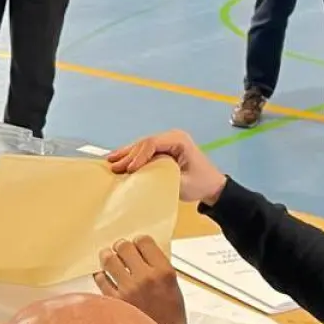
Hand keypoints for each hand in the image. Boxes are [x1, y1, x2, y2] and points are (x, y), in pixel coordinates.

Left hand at [94, 236, 186, 323]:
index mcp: (163, 271)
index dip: (138, 242)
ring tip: (108, 259)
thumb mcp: (172, 285)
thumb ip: (157, 266)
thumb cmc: (170, 314)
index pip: (144, 241)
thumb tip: (138, 251)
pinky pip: (101, 279)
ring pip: (108, 259)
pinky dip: (101, 276)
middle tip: (120, 251)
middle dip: (121, 247)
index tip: (136, 246)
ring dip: (107, 257)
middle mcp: (146, 278)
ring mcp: (128, 290)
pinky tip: (105, 277)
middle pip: (124, 246)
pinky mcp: (115, 302)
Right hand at [107, 130, 226, 204]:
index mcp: (179, 140)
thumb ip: (162, 177)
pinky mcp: (163, 149)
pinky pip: (145, 151)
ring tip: (110, 161)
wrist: (212, 186)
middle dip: (128, 155)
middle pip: (144, 143)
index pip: (152, 144)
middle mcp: (172, 137)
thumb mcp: (182, 183)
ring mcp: (167, 142)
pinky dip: (132, 156)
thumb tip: (140, 177)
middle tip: (113, 167)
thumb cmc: (200, 184)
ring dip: (126, 154)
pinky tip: (118, 159)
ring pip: (141, 146)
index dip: (138, 156)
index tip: (129, 170)